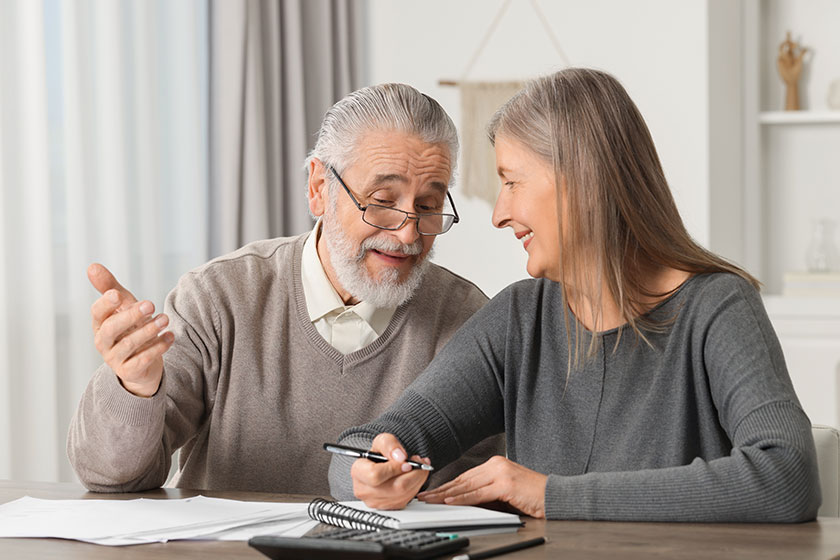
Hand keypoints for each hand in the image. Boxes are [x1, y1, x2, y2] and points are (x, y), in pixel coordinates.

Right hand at [88, 263, 173, 396]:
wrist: (142, 365)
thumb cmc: (131, 329)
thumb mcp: (124, 307)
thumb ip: (110, 288)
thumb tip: (92, 266)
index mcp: (100, 324)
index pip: (97, 313)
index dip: (105, 304)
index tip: (118, 295)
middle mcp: (103, 342)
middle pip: (110, 329)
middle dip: (130, 316)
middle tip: (151, 304)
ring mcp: (115, 359)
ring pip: (128, 345)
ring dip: (149, 330)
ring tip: (165, 319)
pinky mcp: (129, 372)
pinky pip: (142, 360)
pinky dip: (157, 348)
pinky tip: (170, 336)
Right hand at [350, 433, 430, 509]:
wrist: (381, 465)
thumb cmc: (380, 454)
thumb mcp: (382, 441)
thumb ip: (390, 444)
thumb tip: (400, 457)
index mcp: (358, 472)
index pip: (375, 475)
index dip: (394, 468)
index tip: (407, 461)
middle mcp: (364, 490)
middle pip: (395, 487)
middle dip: (414, 473)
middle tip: (419, 462)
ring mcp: (375, 502)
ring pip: (404, 494)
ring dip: (418, 479)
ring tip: (419, 467)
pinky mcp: (388, 507)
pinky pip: (407, 499)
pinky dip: (415, 486)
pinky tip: (415, 476)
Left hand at [417, 456, 546, 517]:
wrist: (555, 496)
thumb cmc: (532, 497)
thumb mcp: (505, 493)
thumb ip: (486, 494)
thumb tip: (463, 501)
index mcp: (495, 464)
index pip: (466, 476)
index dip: (447, 485)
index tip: (433, 492)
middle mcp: (496, 464)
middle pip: (463, 480)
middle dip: (442, 490)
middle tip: (425, 496)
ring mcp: (501, 472)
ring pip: (467, 486)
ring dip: (446, 494)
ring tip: (431, 500)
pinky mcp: (505, 484)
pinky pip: (479, 493)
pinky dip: (462, 498)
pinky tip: (450, 501)